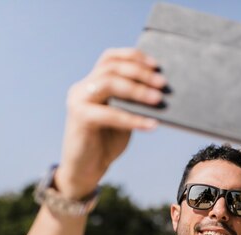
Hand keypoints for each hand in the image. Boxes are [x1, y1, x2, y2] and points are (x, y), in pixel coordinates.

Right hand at [56, 48, 166, 198]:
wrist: (85, 171)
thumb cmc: (106, 143)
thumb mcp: (123, 117)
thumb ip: (133, 102)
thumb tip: (161, 91)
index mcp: (92, 83)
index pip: (110, 58)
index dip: (133, 56)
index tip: (156, 63)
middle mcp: (82, 88)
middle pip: (111, 68)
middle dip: (140, 73)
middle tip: (162, 83)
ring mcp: (78, 101)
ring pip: (108, 84)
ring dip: (136, 90)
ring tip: (158, 99)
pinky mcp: (79, 118)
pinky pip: (109, 113)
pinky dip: (132, 118)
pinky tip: (151, 124)